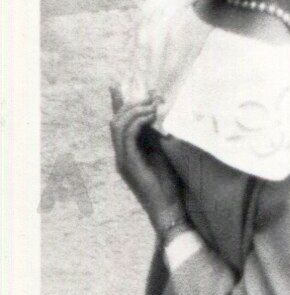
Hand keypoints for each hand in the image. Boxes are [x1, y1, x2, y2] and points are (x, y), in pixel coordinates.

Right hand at [109, 85, 183, 235]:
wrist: (169, 210)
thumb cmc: (169, 185)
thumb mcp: (163, 155)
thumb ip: (157, 137)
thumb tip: (160, 116)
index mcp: (127, 152)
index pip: (119, 122)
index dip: (119, 102)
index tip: (125, 84)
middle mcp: (121, 154)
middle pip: (116, 120)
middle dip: (131, 103)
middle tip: (151, 95)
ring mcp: (122, 160)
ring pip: (118, 126)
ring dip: (135, 110)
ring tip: (152, 104)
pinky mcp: (128, 165)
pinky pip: (127, 137)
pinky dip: (137, 123)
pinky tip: (151, 117)